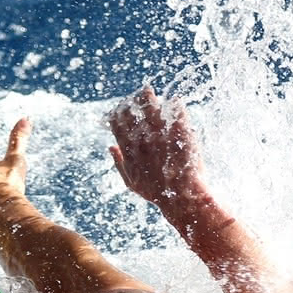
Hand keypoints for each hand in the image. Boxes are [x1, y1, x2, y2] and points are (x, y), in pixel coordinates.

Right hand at [108, 87, 205, 207]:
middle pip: (131, 105)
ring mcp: (160, 131)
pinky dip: (174, 103)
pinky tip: (175, 105)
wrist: (181, 197)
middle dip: (133, 99)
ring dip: (150, 95)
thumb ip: (119, 163)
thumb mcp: (131, 182)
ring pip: (150, 99)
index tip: (123, 109)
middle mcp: (142, 135)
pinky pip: (175, 106)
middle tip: (139, 98)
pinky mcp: (179, 129)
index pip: (116, 119)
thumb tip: (111, 147)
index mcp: (128, 146)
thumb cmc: (156, 193)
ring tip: (154, 96)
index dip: (118, 111)